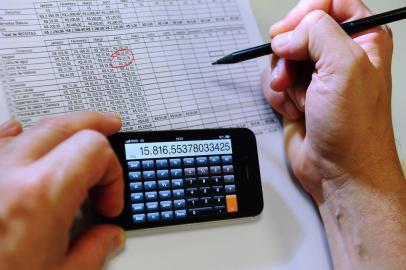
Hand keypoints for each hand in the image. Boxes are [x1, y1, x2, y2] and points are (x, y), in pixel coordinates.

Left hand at [0, 112, 125, 269]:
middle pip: (64, 125)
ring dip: (61, 130)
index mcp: (39, 195)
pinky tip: (25, 139)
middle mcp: (7, 173)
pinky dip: (19, 136)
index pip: (93, 149)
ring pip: (31, 128)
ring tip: (75, 135)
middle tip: (110, 127)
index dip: (113, 173)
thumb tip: (108, 236)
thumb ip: (93, 250)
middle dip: (94, 126)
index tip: (109, 201)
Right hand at [261, 0, 402, 200]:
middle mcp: (338, 56)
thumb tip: (288, 36)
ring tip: (299, 99)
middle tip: (292, 70)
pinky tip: (294, 110)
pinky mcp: (298, 94)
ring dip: (283, 79)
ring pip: (282, 57)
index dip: (307, 12)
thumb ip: (317, 32)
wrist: (339, 171)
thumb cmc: (354, 129)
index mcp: (363, 39)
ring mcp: (316, 76)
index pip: (332, 2)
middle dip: (289, 53)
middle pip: (299, 30)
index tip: (291, 30)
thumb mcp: (344, 67)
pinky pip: (274, 81)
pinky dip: (278, 96)